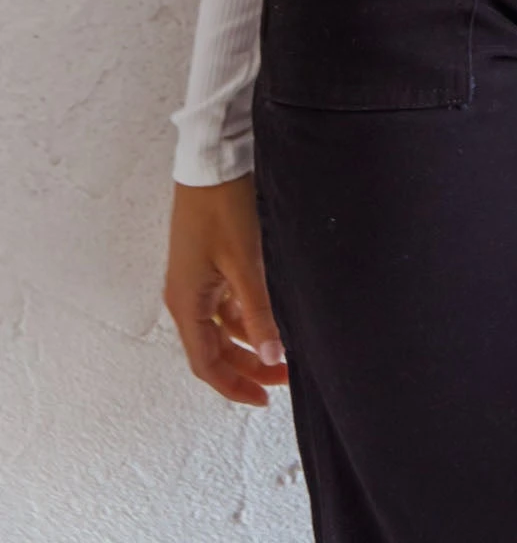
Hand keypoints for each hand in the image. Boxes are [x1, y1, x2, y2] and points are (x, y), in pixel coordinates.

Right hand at [164, 173, 288, 405]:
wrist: (212, 162)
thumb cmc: (222, 207)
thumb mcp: (246, 263)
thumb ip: (259, 312)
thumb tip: (273, 356)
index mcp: (186, 303)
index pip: (206, 363)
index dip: (235, 385)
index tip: (264, 398)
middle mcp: (186, 298)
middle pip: (215, 350)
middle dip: (248, 368)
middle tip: (285, 378)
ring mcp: (197, 282)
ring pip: (223, 329)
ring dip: (250, 344)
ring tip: (285, 353)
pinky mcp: (208, 266)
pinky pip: (226, 306)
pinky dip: (248, 319)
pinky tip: (272, 321)